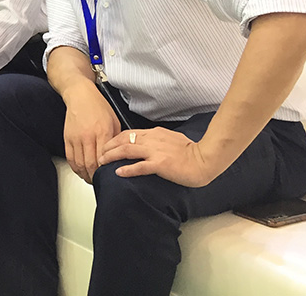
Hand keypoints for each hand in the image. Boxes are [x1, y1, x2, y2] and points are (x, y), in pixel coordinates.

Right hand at [61, 81, 121, 183]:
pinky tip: (81, 171)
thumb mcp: (114, 120)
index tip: (110, 176)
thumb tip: (119, 155)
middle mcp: (88, 136)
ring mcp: (76, 138)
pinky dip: (76, 168)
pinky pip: (70, 158)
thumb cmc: (98, 106)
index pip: (104, 159)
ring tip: (92, 179)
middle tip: (101, 181)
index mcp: (102, 132)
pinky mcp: (67, 138)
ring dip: (86, 175)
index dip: (107, 171)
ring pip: (79, 164)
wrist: (80, 94)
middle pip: (91, 165)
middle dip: (96, 177)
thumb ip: (116, 139)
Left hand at [97, 127, 218, 187]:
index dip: (116, 139)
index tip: (108, 145)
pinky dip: (127, 169)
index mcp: (155, 133)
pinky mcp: (160, 164)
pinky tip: (118, 172)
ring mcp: (155, 152)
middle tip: (100, 154)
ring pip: (127, 150)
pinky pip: (139, 166)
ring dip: (112, 155)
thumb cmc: (192, 152)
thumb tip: (147, 144)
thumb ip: (158, 140)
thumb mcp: (171, 139)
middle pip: (124, 140)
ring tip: (103, 161)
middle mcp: (152, 140)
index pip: (129, 133)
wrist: (205, 159)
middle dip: (109, 146)